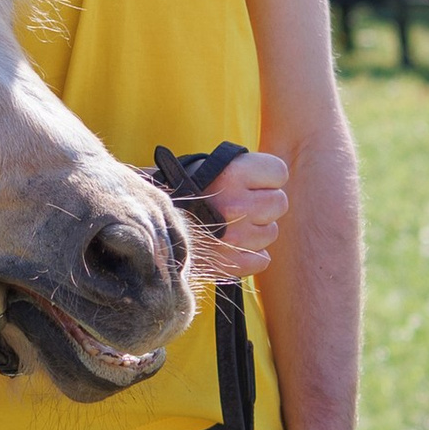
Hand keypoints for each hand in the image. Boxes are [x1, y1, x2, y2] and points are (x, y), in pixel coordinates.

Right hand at [195, 149, 287, 280]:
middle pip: (279, 203)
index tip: (250, 181)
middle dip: (263, 204)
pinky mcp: (229, 263)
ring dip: (256, 229)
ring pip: (271, 232)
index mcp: (232, 173)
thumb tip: (279, 184)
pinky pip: (261, 260)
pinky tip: (232, 246)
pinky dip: (251, 256)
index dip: (267, 177)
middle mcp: (235, 204)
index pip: (279, 173)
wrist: (149, 220)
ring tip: (230, 224)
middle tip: (241, 204)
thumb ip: (248, 171)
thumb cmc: (186, 190)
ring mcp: (234, 237)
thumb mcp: (214, 166)